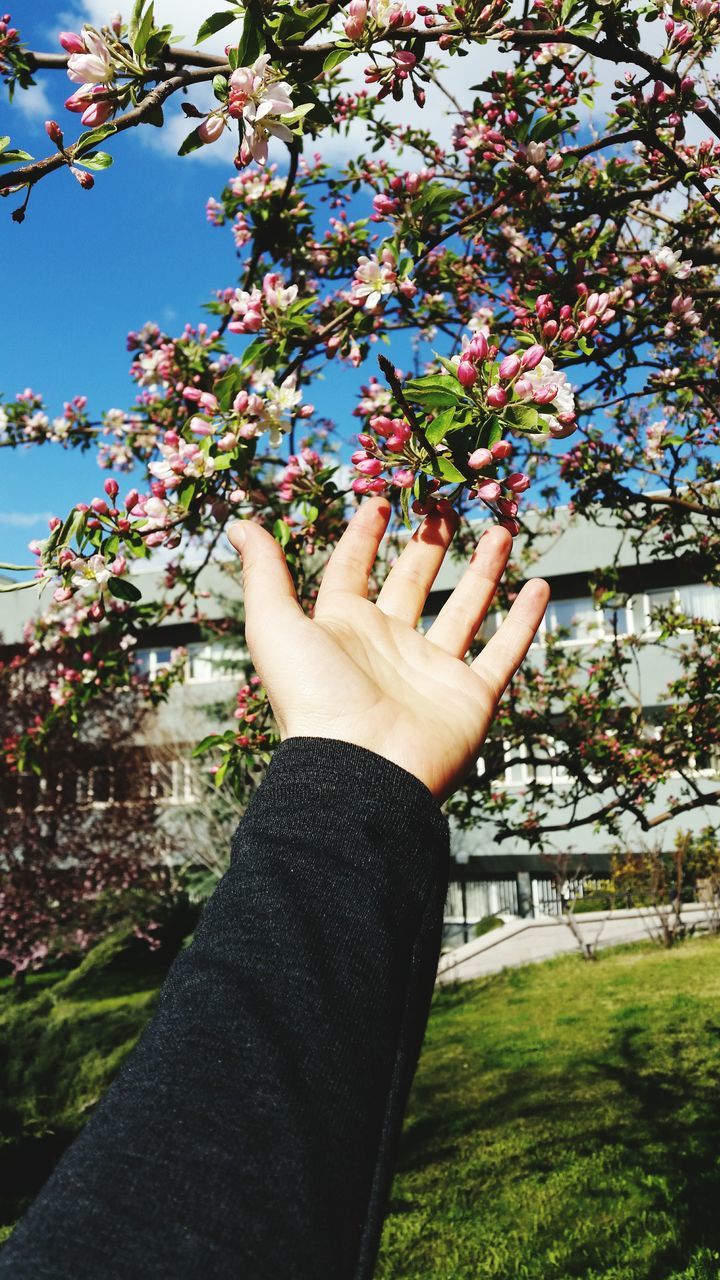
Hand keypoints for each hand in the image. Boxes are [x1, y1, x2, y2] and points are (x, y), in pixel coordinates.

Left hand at [228, 498, 548, 802]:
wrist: (361, 772)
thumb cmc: (314, 699)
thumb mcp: (276, 625)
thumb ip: (264, 574)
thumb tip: (239, 524)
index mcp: (342, 628)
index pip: (352, 570)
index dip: (362, 536)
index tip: (382, 498)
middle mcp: (388, 645)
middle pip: (412, 583)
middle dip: (429, 543)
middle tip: (447, 504)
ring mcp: (432, 671)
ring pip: (465, 609)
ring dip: (484, 570)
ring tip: (501, 530)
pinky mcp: (470, 696)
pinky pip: (504, 651)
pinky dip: (524, 622)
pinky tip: (540, 587)